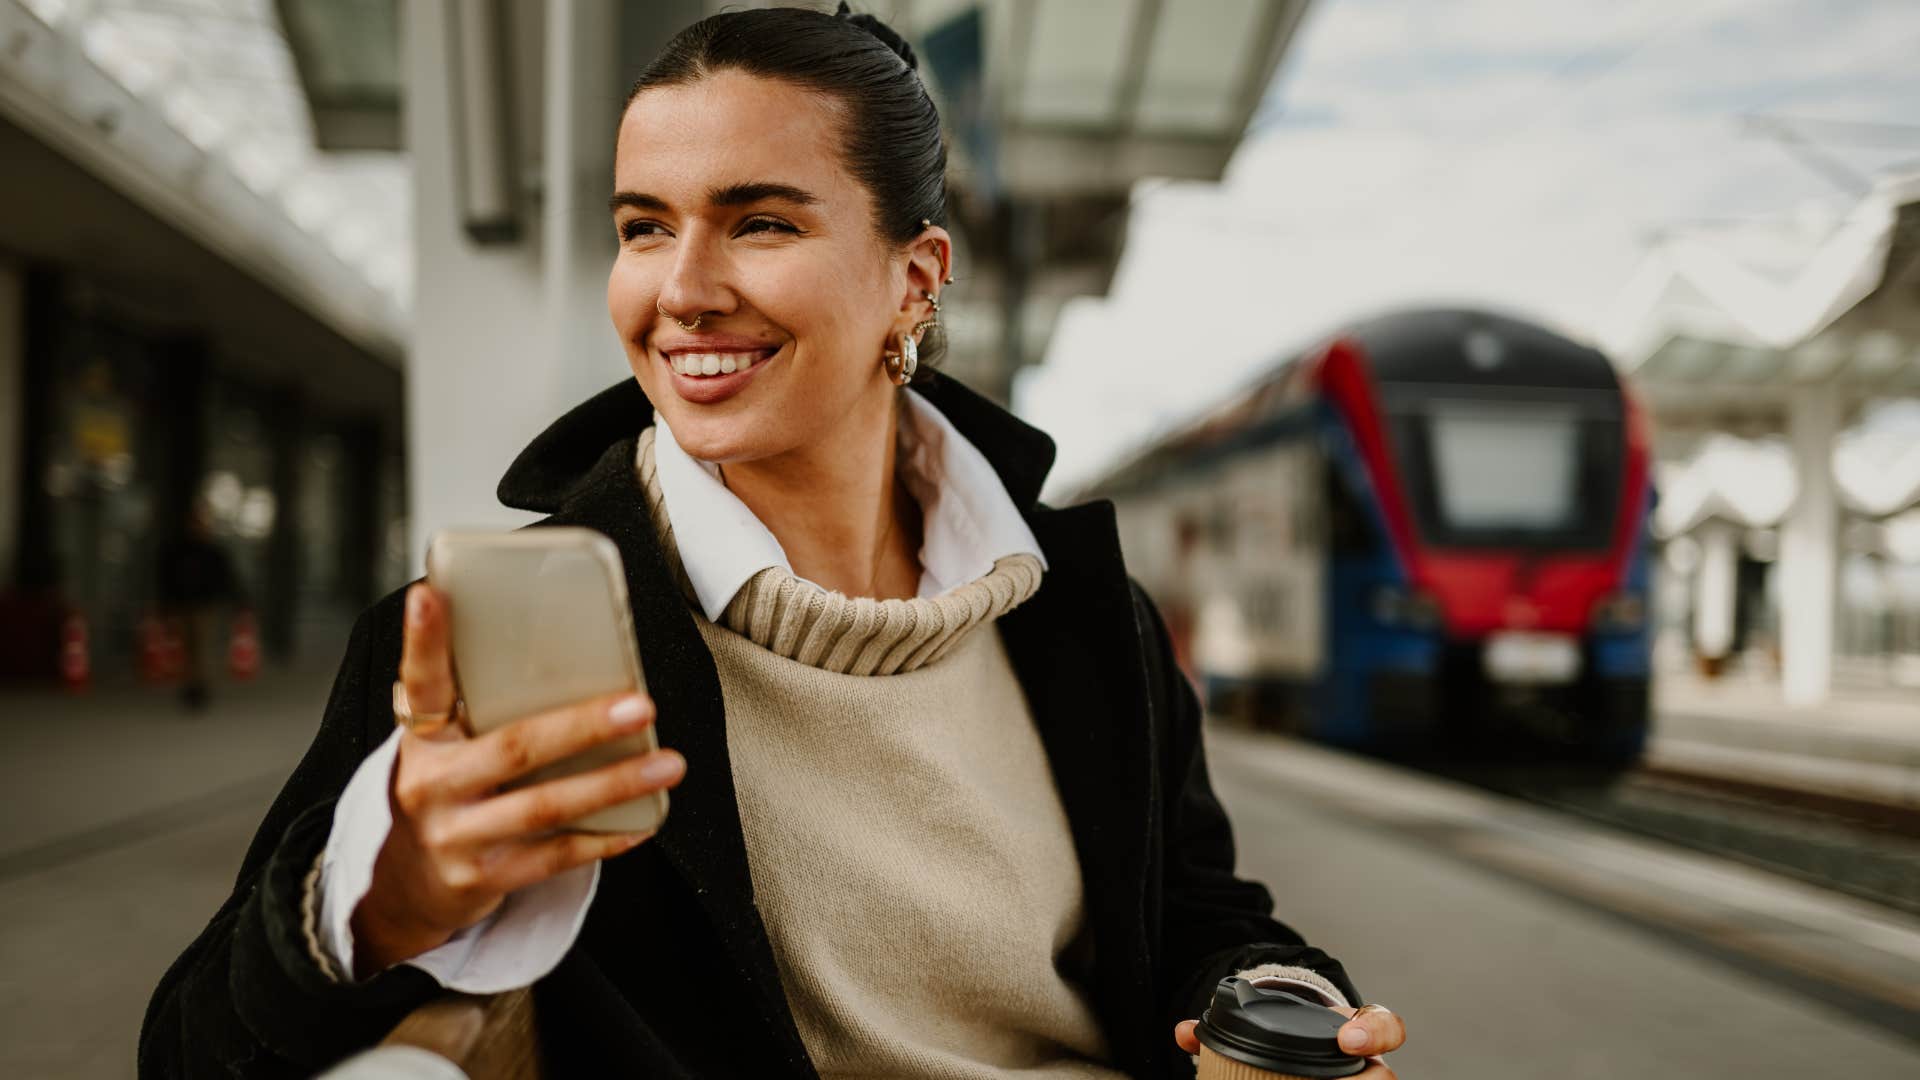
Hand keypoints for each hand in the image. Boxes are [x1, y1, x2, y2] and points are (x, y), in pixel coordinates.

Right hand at [350, 583, 686, 976]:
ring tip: (667, 765)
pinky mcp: (482, 878)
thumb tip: (552, 649)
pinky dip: (604, 837)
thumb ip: (476, 706)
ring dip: (614, 784)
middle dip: (582, 727)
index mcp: (422, 739)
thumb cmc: (443, 793)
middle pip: (513, 748)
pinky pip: (555, 856)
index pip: (421, 682)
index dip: (423, 640)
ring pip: (545, 806)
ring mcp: (456, 835)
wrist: (403, 887)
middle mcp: (432, 784)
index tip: (430, 595)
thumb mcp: (440, 746)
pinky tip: (644, 821)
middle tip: (641, 706)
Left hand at [1174, 1002, 1405, 1077]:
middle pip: (1385, 1075)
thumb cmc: (1293, 1038)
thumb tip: (1184, 1033)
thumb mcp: (1273, 1024)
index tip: (1347, 1041)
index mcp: (1355, 1033)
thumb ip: (1227, 1026)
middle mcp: (1367, 1065)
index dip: (1374, 1032)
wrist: (1305, 1051)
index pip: (1386, 1026)